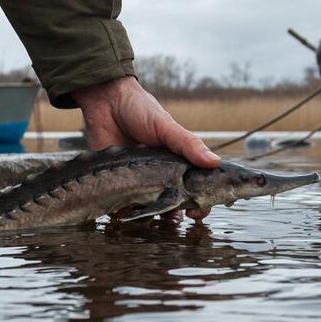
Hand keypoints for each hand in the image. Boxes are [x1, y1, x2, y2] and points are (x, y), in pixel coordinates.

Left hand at [71, 76, 219, 221]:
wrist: (105, 103)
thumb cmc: (140, 110)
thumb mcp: (166, 126)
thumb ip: (188, 144)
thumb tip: (215, 162)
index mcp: (176, 163)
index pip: (195, 188)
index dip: (200, 202)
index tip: (198, 210)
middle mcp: (159, 175)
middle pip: (174, 204)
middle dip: (177, 214)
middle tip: (178, 217)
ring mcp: (138, 181)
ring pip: (149, 210)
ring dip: (153, 218)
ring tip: (154, 219)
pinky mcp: (116, 184)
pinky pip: (121, 206)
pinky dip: (123, 213)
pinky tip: (124, 212)